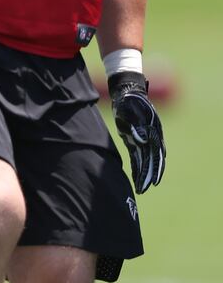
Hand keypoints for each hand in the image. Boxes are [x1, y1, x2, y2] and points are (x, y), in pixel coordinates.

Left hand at [109, 71, 165, 193]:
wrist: (127, 92)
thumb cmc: (128, 101)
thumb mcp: (129, 111)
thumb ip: (135, 126)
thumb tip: (142, 141)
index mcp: (153, 131)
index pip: (155, 154)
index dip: (155, 168)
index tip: (153, 181)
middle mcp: (151, 137)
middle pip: (152, 160)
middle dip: (149, 176)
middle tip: (145, 190)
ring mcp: (144, 139)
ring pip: (145, 161)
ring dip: (143, 174)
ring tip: (141, 189)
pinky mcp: (134, 140)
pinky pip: (137, 156)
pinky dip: (137, 167)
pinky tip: (136, 178)